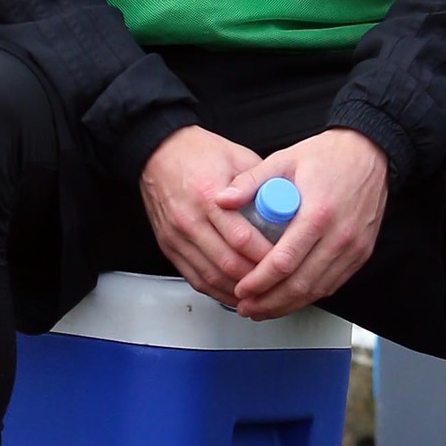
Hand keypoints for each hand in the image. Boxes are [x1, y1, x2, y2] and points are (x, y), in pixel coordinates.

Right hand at [139, 126, 271, 304]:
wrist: (158, 151)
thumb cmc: (197, 152)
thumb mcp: (237, 157)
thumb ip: (261, 183)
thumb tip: (286, 204)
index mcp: (208, 196)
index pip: (243, 239)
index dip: (267, 256)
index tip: (286, 261)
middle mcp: (189, 219)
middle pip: (228, 264)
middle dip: (257, 279)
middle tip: (278, 282)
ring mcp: (176, 236)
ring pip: (212, 277)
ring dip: (239, 291)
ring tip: (261, 293)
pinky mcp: (168, 246)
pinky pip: (194, 278)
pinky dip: (217, 291)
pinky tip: (235, 293)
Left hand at [217, 128, 387, 319]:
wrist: (369, 153)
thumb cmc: (326, 156)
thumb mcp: (284, 160)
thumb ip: (251, 181)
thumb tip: (221, 199)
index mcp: (317, 213)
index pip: (284, 261)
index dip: (260, 281)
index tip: (241, 288)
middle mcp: (339, 235)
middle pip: (302, 284)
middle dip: (270, 302)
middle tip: (247, 308)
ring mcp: (354, 248)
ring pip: (319, 289)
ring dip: (289, 304)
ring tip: (263, 309)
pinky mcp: (362, 253)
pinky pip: (334, 283)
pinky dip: (310, 295)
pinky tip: (291, 298)